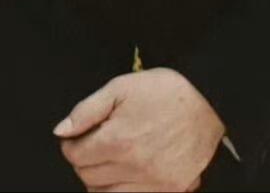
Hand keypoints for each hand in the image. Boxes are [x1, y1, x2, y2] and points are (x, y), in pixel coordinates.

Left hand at [53, 68, 224, 191]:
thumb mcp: (120, 87)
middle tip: (91, 146)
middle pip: (88, 178)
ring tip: (107, 160)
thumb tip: (61, 130)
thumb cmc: (164, 92)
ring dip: (99, 180)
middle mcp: (134, 167)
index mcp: (119, 139)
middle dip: (83, 161)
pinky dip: (122, 191)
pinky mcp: (169, 192)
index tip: (75, 138)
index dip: (70, 145)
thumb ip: (87, 110)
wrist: (208, 104)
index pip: (75, 156)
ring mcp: (153, 184)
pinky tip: (125, 173)